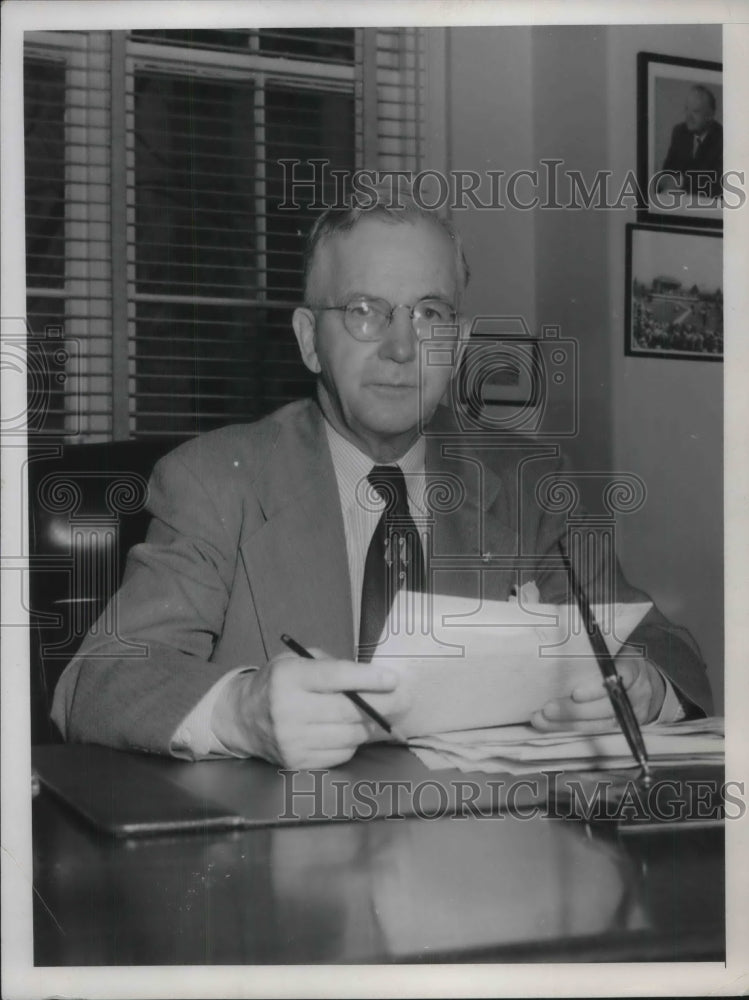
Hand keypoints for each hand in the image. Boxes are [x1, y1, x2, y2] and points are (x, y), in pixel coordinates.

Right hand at [211, 650, 406, 768]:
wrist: (242, 718)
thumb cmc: (278, 683)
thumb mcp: (297, 661)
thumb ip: (332, 666)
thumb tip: (374, 680)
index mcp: (288, 677)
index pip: (336, 677)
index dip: (368, 678)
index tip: (394, 679)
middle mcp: (288, 710)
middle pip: (348, 710)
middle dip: (382, 704)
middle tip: (403, 699)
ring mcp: (292, 740)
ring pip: (350, 735)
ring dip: (369, 725)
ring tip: (377, 715)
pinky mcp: (297, 762)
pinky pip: (341, 754)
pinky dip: (352, 742)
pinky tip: (350, 731)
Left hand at [530, 657, 665, 732]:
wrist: (644, 682)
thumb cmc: (617, 658)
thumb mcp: (613, 647)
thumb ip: (594, 648)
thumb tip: (557, 642)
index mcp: (633, 666)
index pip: (620, 676)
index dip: (598, 688)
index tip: (575, 694)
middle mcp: (637, 692)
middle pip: (607, 707)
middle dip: (575, 711)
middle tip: (548, 709)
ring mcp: (632, 713)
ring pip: (600, 724)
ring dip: (567, 724)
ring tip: (541, 720)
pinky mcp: (622, 727)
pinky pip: (596, 731)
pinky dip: (571, 729)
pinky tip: (550, 726)